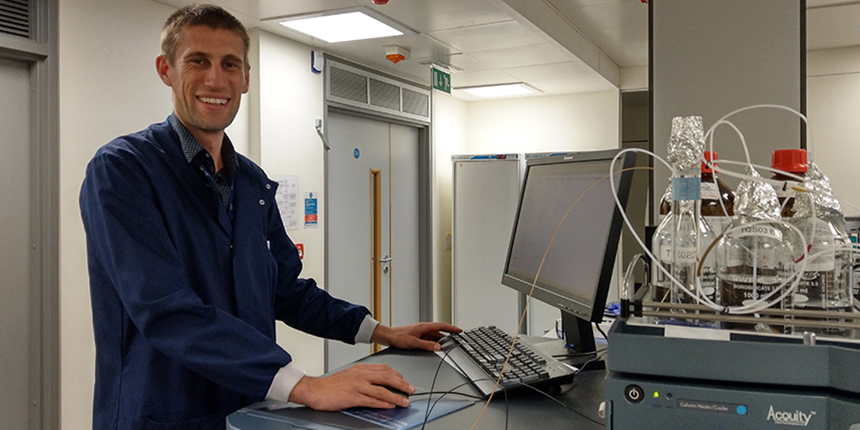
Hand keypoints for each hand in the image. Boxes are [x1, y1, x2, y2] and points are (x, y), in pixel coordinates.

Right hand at [289, 363, 413, 410]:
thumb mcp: (349, 375)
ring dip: (396, 396)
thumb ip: (364, 377)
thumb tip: (377, 383)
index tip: (404, 380)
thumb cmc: (330, 385)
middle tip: (411, 389)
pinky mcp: (353, 397)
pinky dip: (384, 403)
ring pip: (382, 390)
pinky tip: (391, 405)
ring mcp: (357, 385)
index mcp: (360, 368)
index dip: (397, 375)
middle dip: (402, 384)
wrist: (314, 390)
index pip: (384, 369)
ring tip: (405, 401)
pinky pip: (372, 400)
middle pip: (387, 377)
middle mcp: (361, 375)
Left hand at [371, 322, 461, 351]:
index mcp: (423, 327)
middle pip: (439, 331)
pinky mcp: (417, 337)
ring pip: (434, 335)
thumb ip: (427, 345)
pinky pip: (429, 339)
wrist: (388, 336)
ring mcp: (420, 332)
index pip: (441, 326)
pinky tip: (436, 347)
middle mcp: (423, 328)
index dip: (451, 328)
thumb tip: (438, 347)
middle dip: (449, 334)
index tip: (459, 330)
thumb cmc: (398, 337)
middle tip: (457, 338)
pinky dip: (434, 342)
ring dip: (441, 339)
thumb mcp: (413, 343)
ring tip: (449, 344)